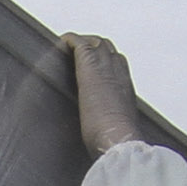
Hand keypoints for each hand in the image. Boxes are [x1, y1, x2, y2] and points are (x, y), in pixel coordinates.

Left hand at [62, 33, 149, 151]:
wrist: (120, 141)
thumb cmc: (117, 143)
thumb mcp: (116, 133)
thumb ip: (110, 130)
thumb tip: (99, 143)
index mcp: (125, 90)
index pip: (118, 65)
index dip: (105, 63)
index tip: (93, 67)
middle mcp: (119, 74)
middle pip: (108, 50)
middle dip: (93, 48)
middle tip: (76, 54)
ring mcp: (106, 69)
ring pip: (96, 43)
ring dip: (82, 44)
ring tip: (67, 48)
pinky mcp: (90, 68)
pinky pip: (79, 44)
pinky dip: (69, 41)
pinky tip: (61, 44)